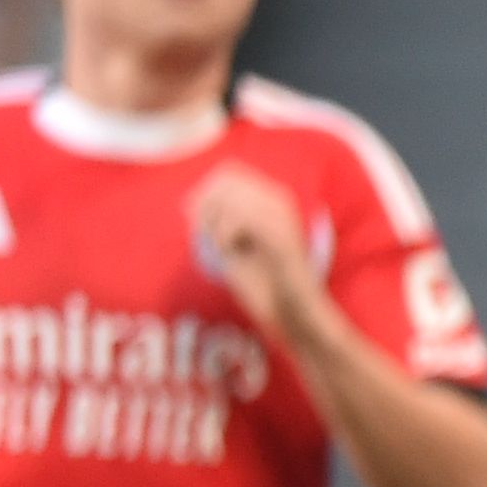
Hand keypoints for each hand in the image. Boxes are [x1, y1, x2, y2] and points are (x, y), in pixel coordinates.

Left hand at [187, 162, 324, 336]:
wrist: (294, 314)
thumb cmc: (265, 286)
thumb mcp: (235, 248)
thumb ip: (219, 224)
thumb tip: (193, 202)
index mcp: (271, 202)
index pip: (229, 172)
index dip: (205, 191)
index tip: (196, 220)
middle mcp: (281, 204)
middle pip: (227, 180)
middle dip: (206, 205)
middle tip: (204, 234)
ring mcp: (284, 218)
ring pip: (233, 197)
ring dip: (215, 221)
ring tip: (219, 245)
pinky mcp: (283, 238)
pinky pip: (243, 219)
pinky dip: (225, 233)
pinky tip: (227, 250)